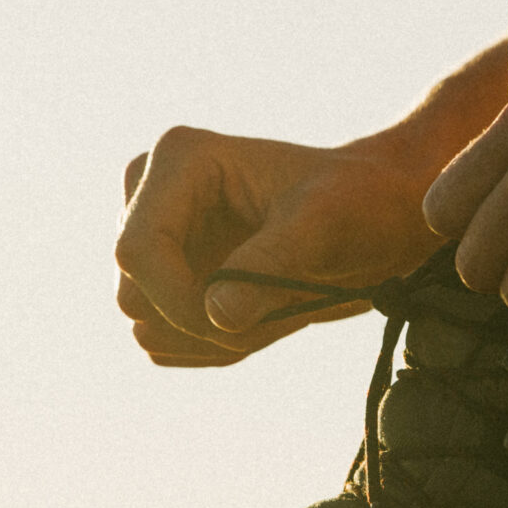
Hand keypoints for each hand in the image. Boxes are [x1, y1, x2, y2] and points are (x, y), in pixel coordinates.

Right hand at [115, 126, 437, 365]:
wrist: (375, 219)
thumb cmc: (357, 204)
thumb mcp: (322, 227)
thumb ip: (270, 266)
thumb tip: (218, 316)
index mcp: (179, 161)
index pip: (137, 251)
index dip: (175, 302)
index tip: (233, 326)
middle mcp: (153, 196)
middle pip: (132, 295)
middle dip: (199, 323)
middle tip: (272, 313)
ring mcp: (156, 240)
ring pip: (148, 324)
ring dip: (212, 339)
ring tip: (275, 310)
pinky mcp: (166, 280)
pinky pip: (165, 341)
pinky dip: (212, 346)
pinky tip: (260, 318)